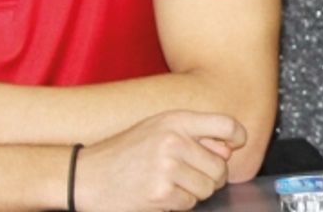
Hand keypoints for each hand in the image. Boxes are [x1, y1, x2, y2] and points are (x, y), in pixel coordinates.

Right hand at [73, 110, 245, 211]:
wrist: (84, 175)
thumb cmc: (122, 153)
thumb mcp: (156, 130)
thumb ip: (193, 135)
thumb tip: (227, 149)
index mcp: (174, 120)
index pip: (224, 124)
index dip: (238, 136)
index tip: (237, 144)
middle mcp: (172, 140)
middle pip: (220, 167)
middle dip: (211, 177)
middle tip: (190, 177)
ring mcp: (166, 167)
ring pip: (207, 189)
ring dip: (194, 193)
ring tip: (170, 185)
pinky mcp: (160, 193)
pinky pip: (189, 204)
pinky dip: (178, 205)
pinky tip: (160, 195)